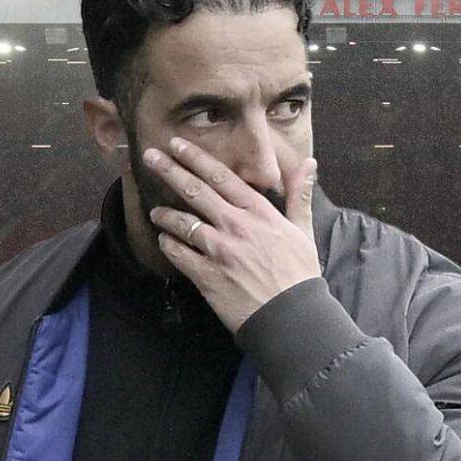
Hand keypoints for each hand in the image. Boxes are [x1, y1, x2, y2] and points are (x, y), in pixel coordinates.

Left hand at [143, 137, 320, 332]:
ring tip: (155, 212)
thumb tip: (310, 163)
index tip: (177, 144)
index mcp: (258, 212)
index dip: (196, 158)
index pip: (222, 177)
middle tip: (150, 156)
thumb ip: (299, 195)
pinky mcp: (207, 275)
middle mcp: (235, 226)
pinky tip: (164, 241)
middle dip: (169, 170)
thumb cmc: (300, 274)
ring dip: (164, 214)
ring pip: (182, 222)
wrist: (291, 316)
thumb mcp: (304, 230)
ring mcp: (219, 250)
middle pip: (195, 191)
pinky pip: (179, 254)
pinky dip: (169, 245)